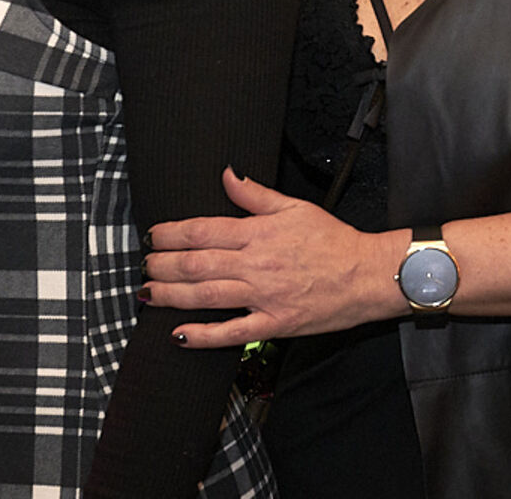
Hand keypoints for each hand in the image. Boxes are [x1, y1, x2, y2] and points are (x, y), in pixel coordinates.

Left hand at [141, 169, 406, 346]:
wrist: (366, 274)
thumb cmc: (333, 240)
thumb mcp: (295, 207)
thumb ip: (256, 195)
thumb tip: (227, 175)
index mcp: (258, 234)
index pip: (203, 231)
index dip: (171, 234)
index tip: (153, 236)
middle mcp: (255, 265)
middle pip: (196, 264)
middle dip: (163, 264)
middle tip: (144, 264)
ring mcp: (263, 297)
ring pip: (206, 296)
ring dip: (172, 295)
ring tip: (148, 292)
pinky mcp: (273, 324)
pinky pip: (232, 333)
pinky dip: (204, 336)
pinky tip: (180, 334)